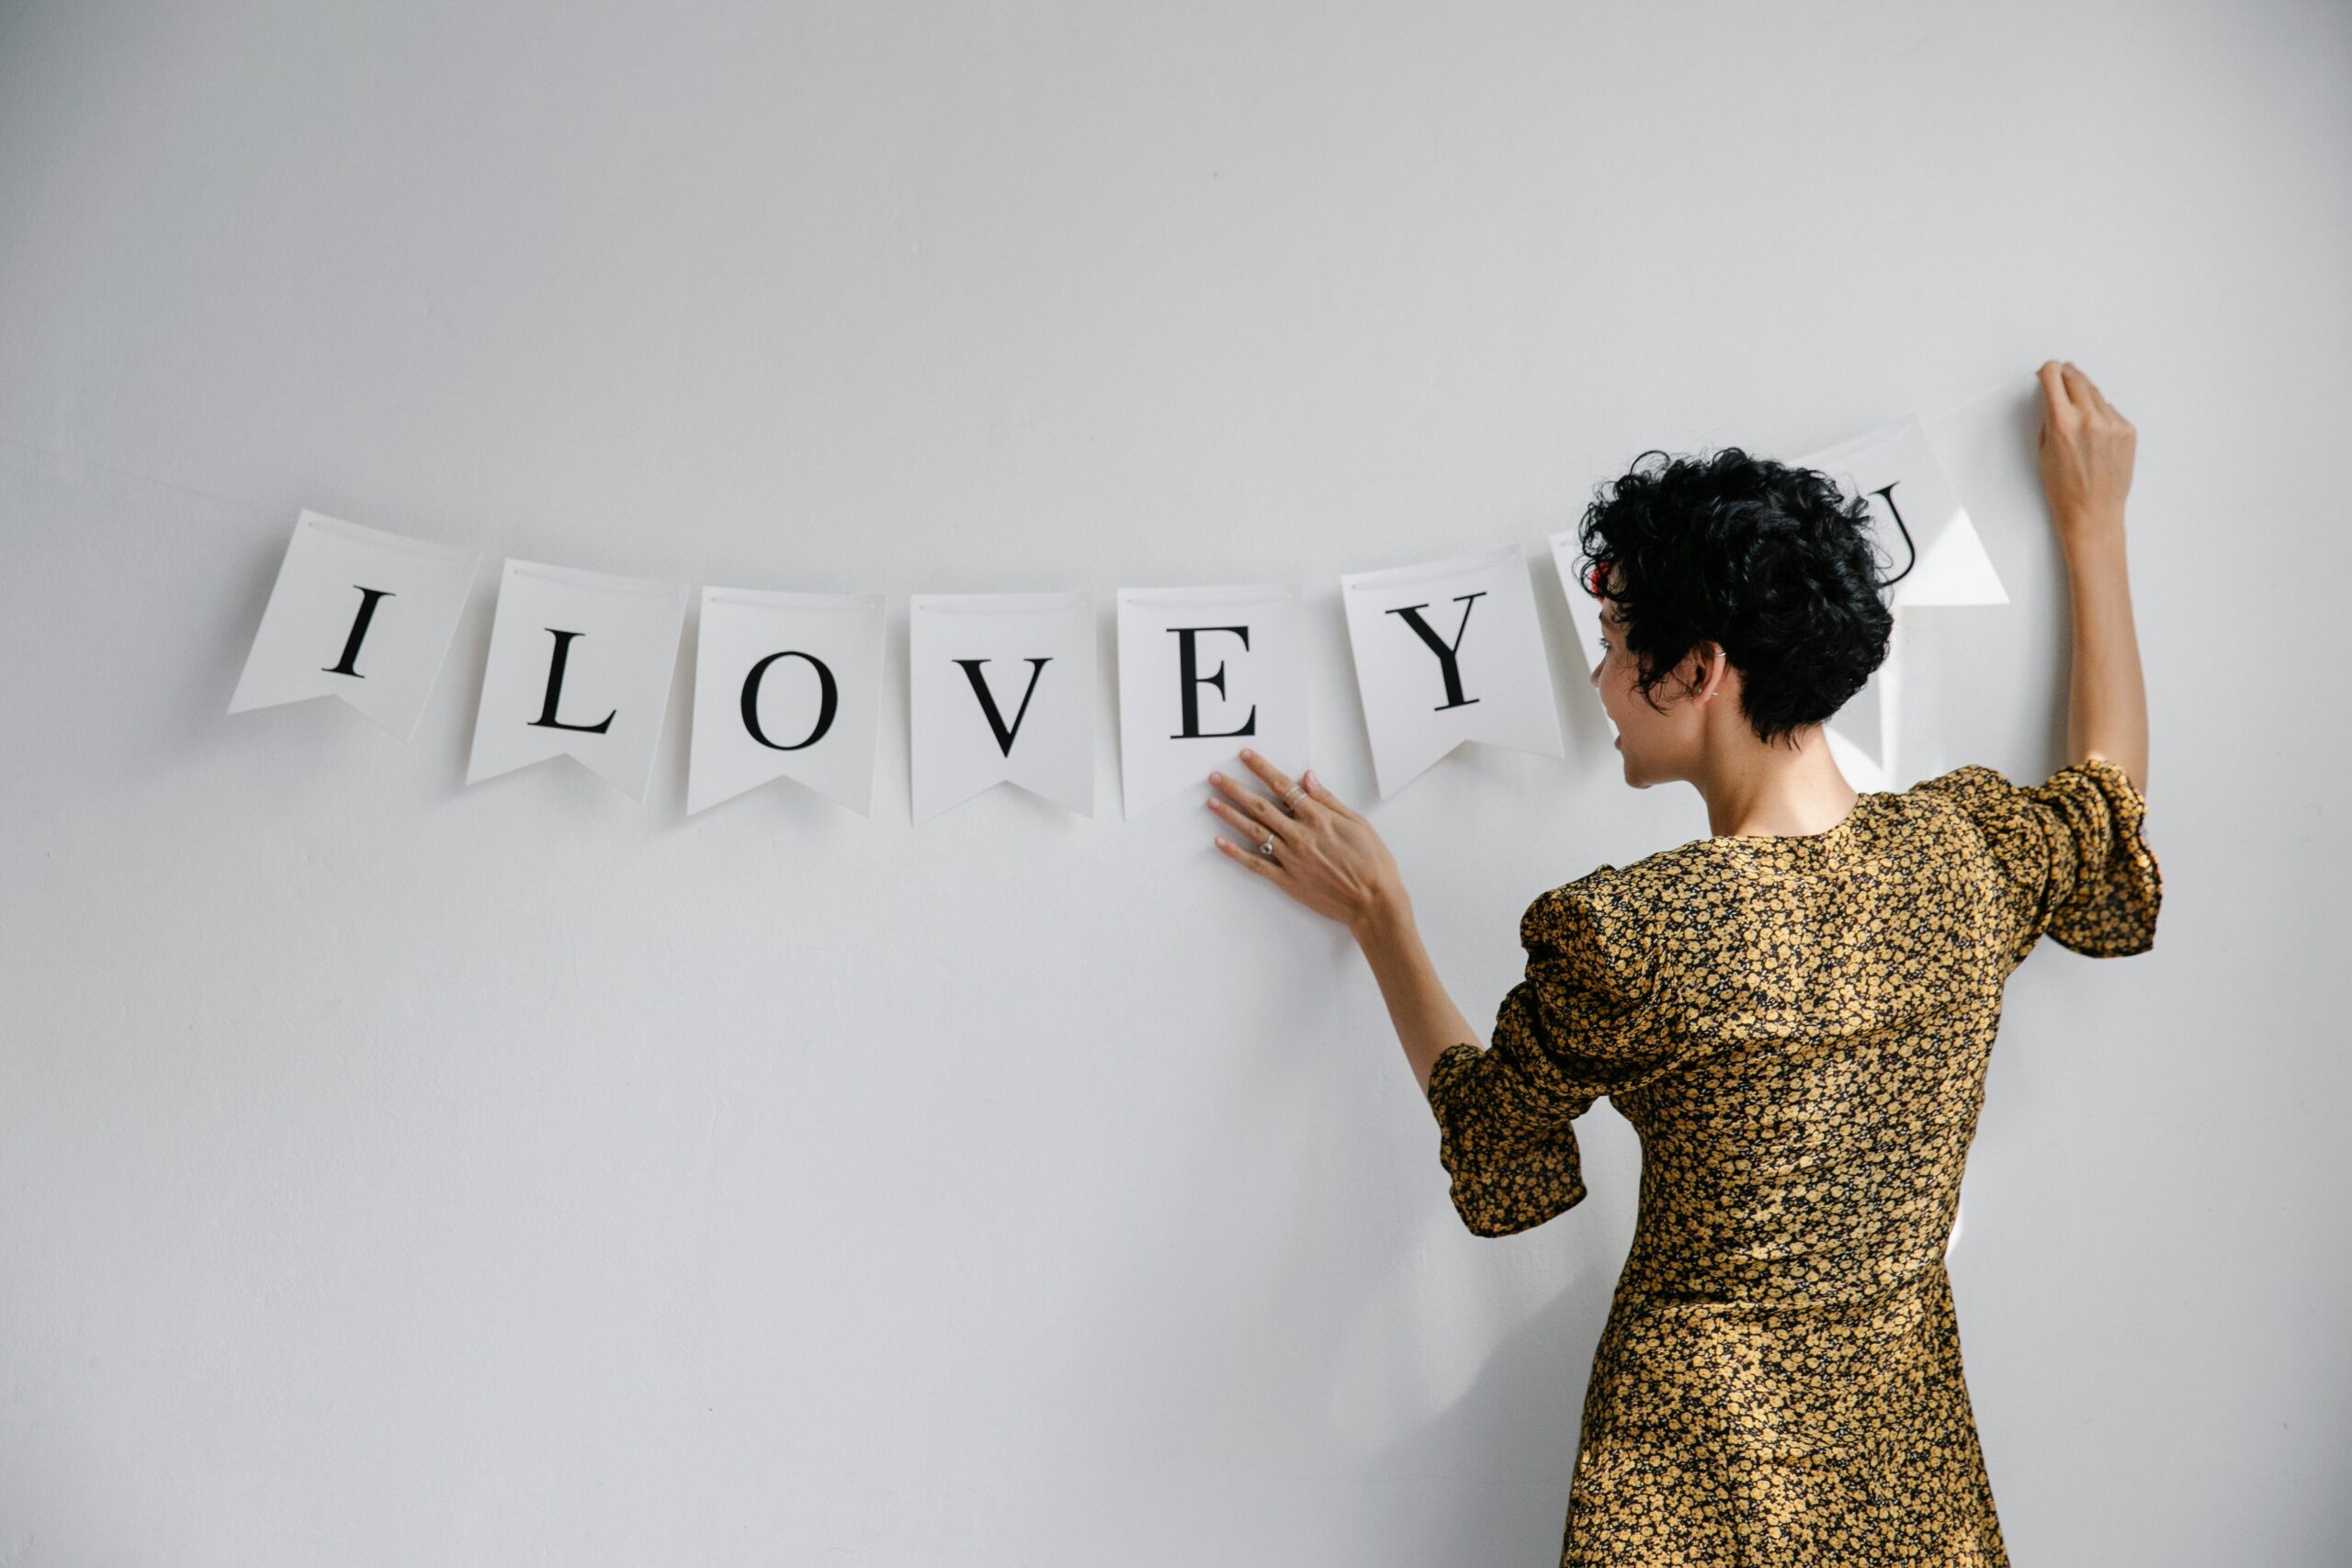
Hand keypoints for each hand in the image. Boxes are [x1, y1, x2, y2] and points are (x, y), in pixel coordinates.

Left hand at [1207, 750, 1406, 934]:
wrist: (1374, 902)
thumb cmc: (1373, 862)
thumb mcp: (1357, 822)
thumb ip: (1328, 800)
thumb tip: (1308, 778)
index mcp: (1318, 818)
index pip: (1283, 786)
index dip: (1262, 769)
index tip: (1245, 756)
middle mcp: (1300, 835)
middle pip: (1261, 806)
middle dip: (1236, 789)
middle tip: (1215, 778)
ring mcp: (1291, 858)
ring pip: (1254, 831)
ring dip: (1230, 815)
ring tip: (1212, 801)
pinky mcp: (1287, 880)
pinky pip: (1256, 863)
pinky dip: (1236, 853)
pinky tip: (1220, 841)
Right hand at [2036, 359, 2136, 545]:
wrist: (2093, 512)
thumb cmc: (2065, 490)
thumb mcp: (2044, 451)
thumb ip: (2050, 419)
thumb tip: (2054, 398)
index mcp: (2062, 423)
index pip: (2054, 377)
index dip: (2048, 371)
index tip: (2046, 371)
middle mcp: (2090, 419)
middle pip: (2076, 378)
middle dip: (2066, 375)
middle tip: (2061, 374)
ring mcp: (2113, 423)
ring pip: (2095, 392)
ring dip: (2084, 393)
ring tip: (2076, 405)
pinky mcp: (2128, 430)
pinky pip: (2111, 410)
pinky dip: (2101, 412)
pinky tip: (2093, 429)